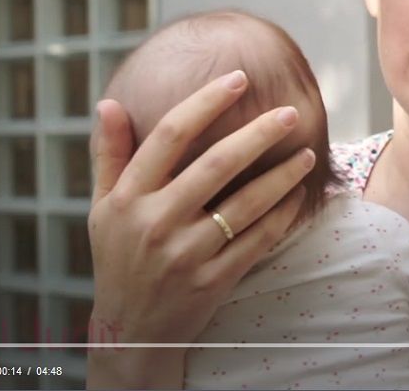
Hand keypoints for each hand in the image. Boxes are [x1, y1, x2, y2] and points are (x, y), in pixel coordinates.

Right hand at [86, 70, 312, 387]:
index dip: (205, 102)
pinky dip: (282, 216)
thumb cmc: (119, 257)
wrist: (133, 330)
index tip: (237, 79)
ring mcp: (186, 254)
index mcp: (128, 198)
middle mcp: (156, 223)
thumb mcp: (102, 208)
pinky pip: (257, 241)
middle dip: (258, 134)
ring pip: (245, 204)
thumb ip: (109, 156)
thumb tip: (110, 103)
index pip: (168, 136)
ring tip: (306, 152)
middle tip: (289, 112)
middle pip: (216, 164)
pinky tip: (298, 196)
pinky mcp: (213, 281)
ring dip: (281, 175)